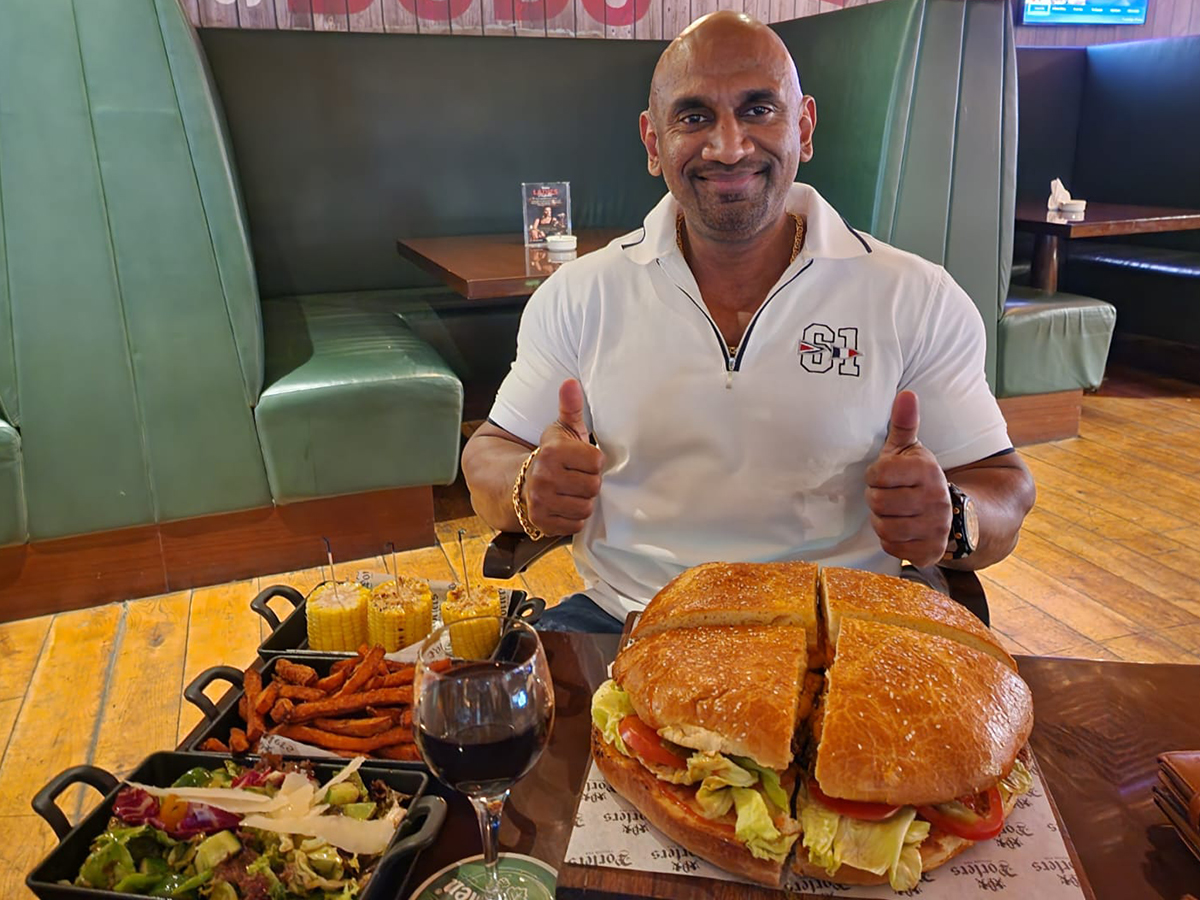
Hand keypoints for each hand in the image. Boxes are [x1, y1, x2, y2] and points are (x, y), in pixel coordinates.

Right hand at [524, 379, 603, 535]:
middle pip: (593, 486)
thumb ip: (570, 407)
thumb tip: (571, 382)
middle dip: (588, 483)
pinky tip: (563, 505)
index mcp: (552, 452)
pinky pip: (575, 524)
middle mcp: (543, 477)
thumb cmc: (550, 456)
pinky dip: (573, 517)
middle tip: (575, 478)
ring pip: (585, 507)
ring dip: (582, 501)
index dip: (592, 462)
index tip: (581, 461)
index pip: (596, 462)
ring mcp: (540, 501)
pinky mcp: (541, 522)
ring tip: (569, 491)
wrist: (516, 482)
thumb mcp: (560, 430)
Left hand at [865, 391, 951, 566]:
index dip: (875, 476)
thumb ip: (904, 422)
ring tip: (895, 511)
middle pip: (877, 503)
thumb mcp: (910, 448)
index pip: (877, 475)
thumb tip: (906, 393)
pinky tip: (902, 528)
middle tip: (890, 495)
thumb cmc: (918, 476)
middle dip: (877, 499)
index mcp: (928, 471)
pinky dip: (891, 540)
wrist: (954, 512)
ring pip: (883, 527)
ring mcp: (936, 528)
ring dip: (882, 521)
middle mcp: (936, 500)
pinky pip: (891, 548)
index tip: (886, 475)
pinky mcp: (931, 552)